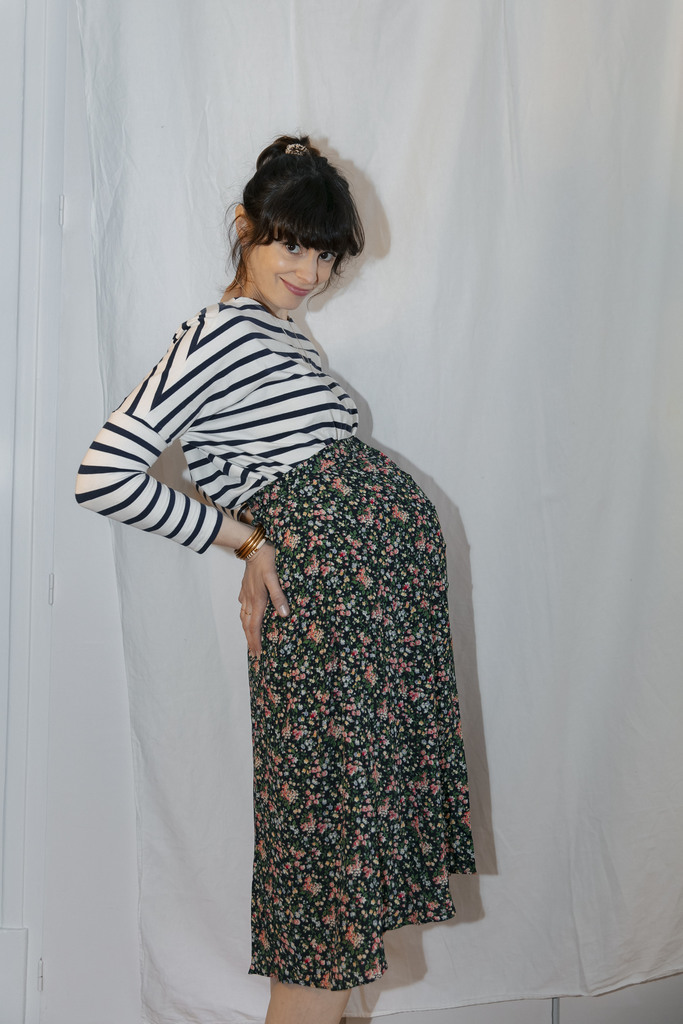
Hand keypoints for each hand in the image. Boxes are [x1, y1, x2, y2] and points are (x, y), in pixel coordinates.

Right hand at [238, 542, 289, 656]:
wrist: (251, 546)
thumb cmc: (266, 560)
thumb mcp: (274, 578)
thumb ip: (279, 596)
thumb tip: (284, 614)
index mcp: (258, 600)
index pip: (255, 626)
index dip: (256, 641)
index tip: (257, 653)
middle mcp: (250, 600)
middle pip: (247, 625)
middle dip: (251, 640)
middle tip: (254, 653)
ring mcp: (246, 594)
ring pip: (244, 617)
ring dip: (246, 630)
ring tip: (249, 639)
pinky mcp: (245, 588)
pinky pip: (243, 607)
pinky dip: (245, 616)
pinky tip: (247, 616)